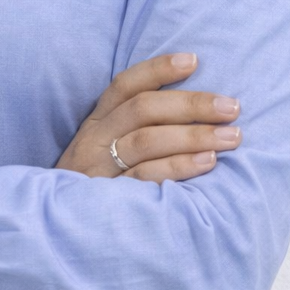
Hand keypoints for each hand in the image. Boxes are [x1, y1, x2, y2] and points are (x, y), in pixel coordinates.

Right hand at [53, 53, 241, 180]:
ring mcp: (99, 168)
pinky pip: (146, 178)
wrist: (57, 229)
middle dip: (191, 104)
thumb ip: (133, 128)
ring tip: (231, 136)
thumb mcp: (102, 149)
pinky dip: (179, 167)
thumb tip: (192, 107)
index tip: (194, 61)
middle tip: (232, 107)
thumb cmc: (95, 183)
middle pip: (142, 110)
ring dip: (193, 135)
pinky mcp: (108, 198)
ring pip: (146, 141)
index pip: (125, 85)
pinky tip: (208, 162)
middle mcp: (95, 139)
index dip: (158, 69)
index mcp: (97, 122)